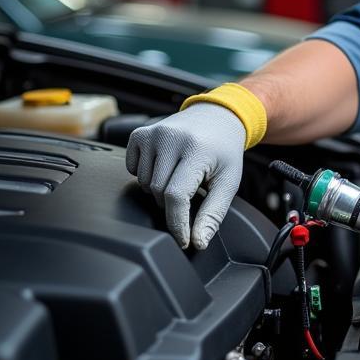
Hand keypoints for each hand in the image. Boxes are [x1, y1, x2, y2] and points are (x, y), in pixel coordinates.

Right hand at [125, 104, 245, 249]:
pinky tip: (165, 166)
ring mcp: (153, 134)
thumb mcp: (228, 182)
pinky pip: (132, 170)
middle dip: (172, 203)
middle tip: (191, 192)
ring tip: (180, 177)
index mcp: (197, 150)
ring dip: (159, 190)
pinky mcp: (140, 134)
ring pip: (144, 184)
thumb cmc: (224, 151)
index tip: (183, 240)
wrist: (218, 117)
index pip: (176, 196)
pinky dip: (145, 175)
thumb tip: (198, 242)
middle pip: (158, 192)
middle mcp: (172, 138)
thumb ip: (213, 214)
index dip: (178, 223)